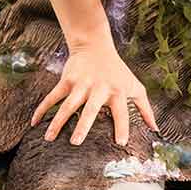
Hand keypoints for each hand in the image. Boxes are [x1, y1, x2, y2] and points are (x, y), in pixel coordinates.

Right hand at [31, 41, 158, 147]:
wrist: (95, 46)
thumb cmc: (118, 72)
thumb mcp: (135, 87)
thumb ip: (145, 109)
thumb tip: (155, 129)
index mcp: (117, 92)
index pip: (122, 112)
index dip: (123, 126)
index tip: (121, 143)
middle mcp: (99, 88)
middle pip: (90, 109)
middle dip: (83, 125)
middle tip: (76, 142)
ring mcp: (81, 84)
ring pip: (68, 105)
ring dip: (58, 121)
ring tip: (49, 138)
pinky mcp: (67, 80)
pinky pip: (52, 96)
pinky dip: (43, 109)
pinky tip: (35, 123)